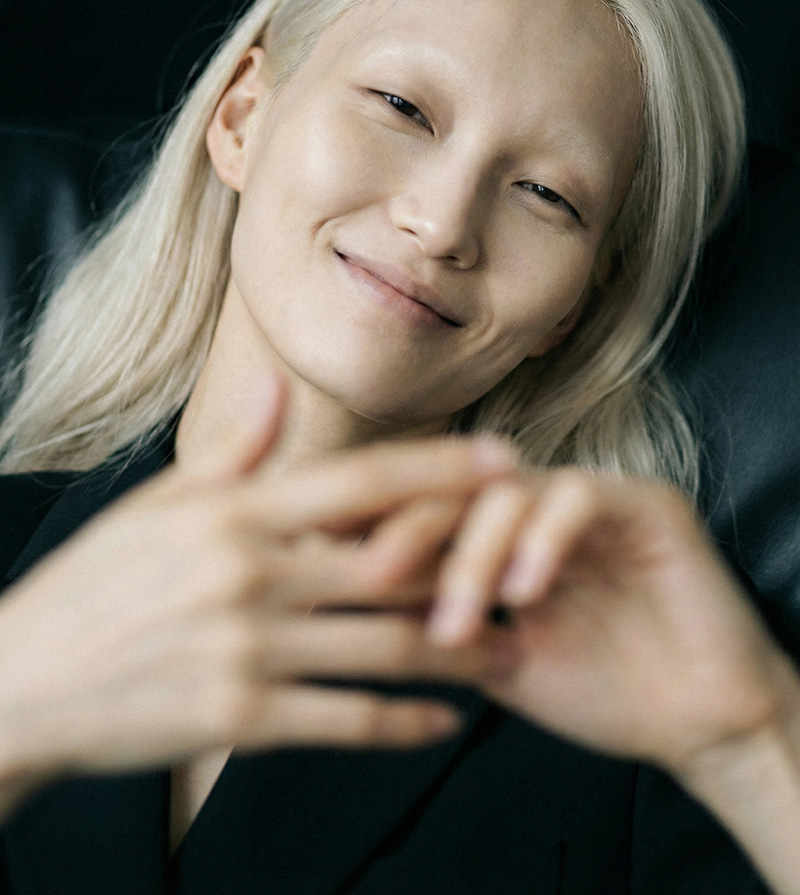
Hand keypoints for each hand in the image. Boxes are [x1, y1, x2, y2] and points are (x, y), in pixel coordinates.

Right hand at [0, 374, 512, 804]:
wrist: (23, 681)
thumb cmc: (97, 583)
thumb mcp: (158, 505)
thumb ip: (234, 451)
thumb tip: (279, 386)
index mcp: (236, 513)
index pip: (360, 480)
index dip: (440, 469)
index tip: (504, 460)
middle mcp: (251, 574)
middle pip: (391, 562)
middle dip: (472, 559)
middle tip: (538, 559)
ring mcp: (248, 649)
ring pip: (383, 646)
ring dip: (458, 650)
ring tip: (513, 649)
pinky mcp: (240, 719)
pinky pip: (346, 720)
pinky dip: (404, 723)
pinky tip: (445, 724)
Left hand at [372, 469, 794, 776]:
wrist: (694, 722)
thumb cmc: (595, 688)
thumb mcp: (496, 657)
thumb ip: (437, 620)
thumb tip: (347, 600)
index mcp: (502, 530)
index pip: (429, 506)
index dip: (378, 524)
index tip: (324, 559)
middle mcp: (541, 502)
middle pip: (458, 489)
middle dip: (409, 528)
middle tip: (372, 575)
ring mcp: (591, 495)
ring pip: (510, 492)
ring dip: (474, 556)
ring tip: (457, 625)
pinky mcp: (645, 501)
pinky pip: (580, 499)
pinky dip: (544, 542)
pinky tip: (526, 594)